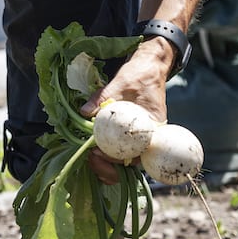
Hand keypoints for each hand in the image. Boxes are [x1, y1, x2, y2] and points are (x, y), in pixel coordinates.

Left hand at [80, 37, 172, 183]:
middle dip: (110, 169)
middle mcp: (149, 137)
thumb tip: (84, 112)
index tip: (97, 152)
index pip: (137, 152)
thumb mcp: (120, 82)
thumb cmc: (139, 75)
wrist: (148, 68)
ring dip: (108, 167)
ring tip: (90, 160)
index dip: (116, 157)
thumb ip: (103, 97)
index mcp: (153, 127)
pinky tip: (94, 155)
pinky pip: (121, 152)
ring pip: (125, 163)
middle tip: (91, 159)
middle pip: (131, 165)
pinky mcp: (131, 136)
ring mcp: (140, 138)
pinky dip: (108, 157)